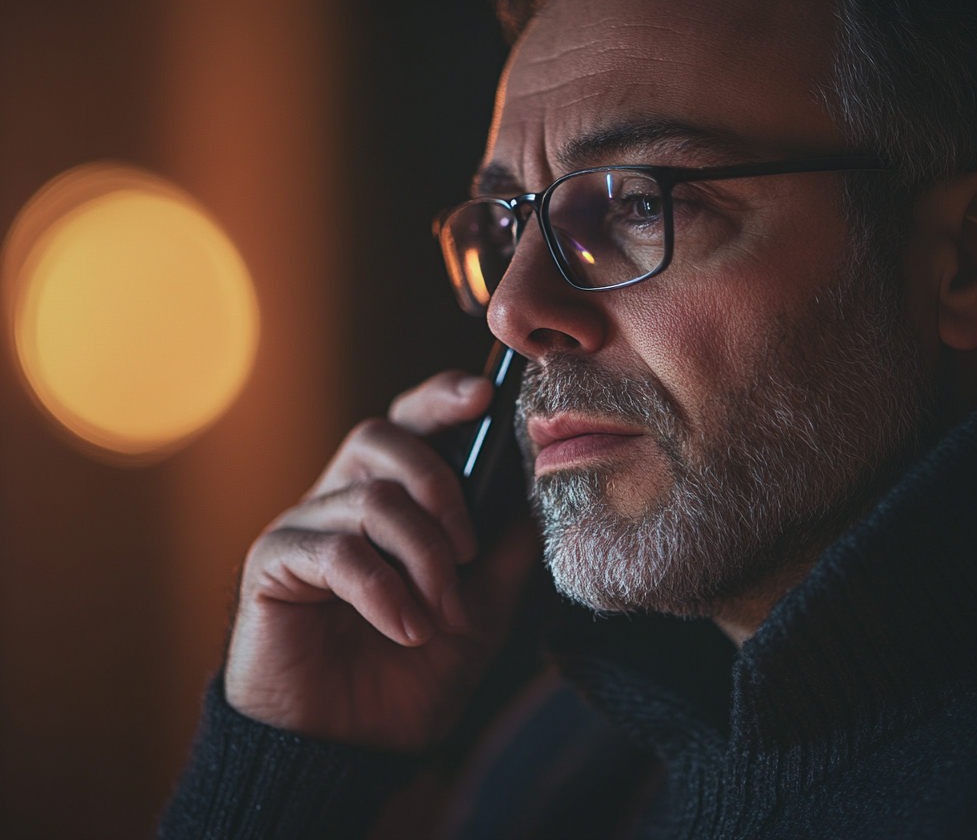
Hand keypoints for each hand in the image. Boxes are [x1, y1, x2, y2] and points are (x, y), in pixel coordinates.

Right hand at [224, 370, 538, 750]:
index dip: (440, 398)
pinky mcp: (272, 563)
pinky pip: (335, 549)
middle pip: (381, 435)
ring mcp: (305, 528)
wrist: (348, 751)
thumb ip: (505, 554)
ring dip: (421, 555)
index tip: (484, 395)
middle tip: (468, 548)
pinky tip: (406, 628)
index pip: (410, 424)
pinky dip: (383, 590)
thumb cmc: (408, 676)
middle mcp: (343, 500)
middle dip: (439, 483)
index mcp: (390, 500)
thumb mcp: (479, 613)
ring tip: (440, 612)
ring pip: (370, 496)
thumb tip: (534, 496)